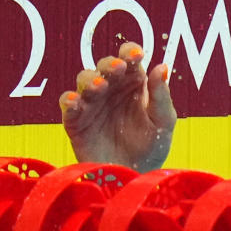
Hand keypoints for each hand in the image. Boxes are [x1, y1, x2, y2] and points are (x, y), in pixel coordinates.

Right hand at [59, 42, 176, 172]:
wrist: (132, 179)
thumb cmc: (151, 148)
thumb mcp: (163, 122)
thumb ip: (161, 96)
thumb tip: (161, 66)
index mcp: (134, 84)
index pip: (129, 59)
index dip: (130, 52)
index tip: (136, 54)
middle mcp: (112, 89)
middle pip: (105, 66)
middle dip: (110, 63)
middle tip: (117, 67)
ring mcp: (92, 104)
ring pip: (85, 80)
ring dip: (90, 79)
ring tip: (100, 87)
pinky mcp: (76, 122)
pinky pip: (68, 105)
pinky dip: (69, 100)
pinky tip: (76, 102)